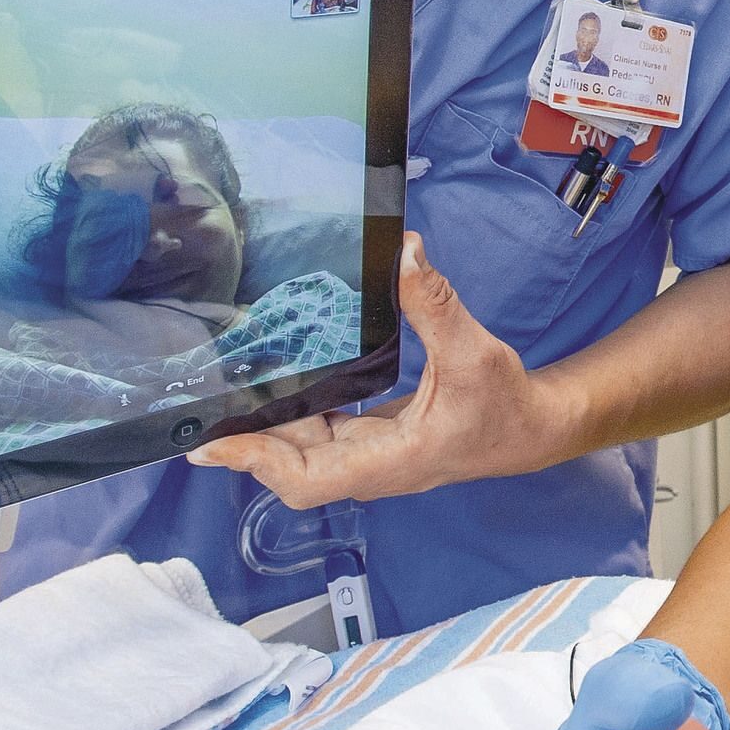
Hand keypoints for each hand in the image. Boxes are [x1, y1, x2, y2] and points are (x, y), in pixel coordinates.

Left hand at [187, 234, 580, 504]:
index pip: (307, 478)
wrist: (532, 429)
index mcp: (391, 460)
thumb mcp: (474, 352)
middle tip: (198, 406)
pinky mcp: (371, 441)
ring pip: (300, 453)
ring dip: (264, 428)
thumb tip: (404, 251)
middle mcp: (371, 466)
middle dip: (246, 441)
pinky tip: (271, 386)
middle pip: (289, 468)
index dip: (258, 463)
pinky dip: (288, 418)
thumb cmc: (505, 403)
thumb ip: (436, 305)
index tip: (212, 446)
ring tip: (221, 393)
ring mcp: (369, 456)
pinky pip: (317, 436)